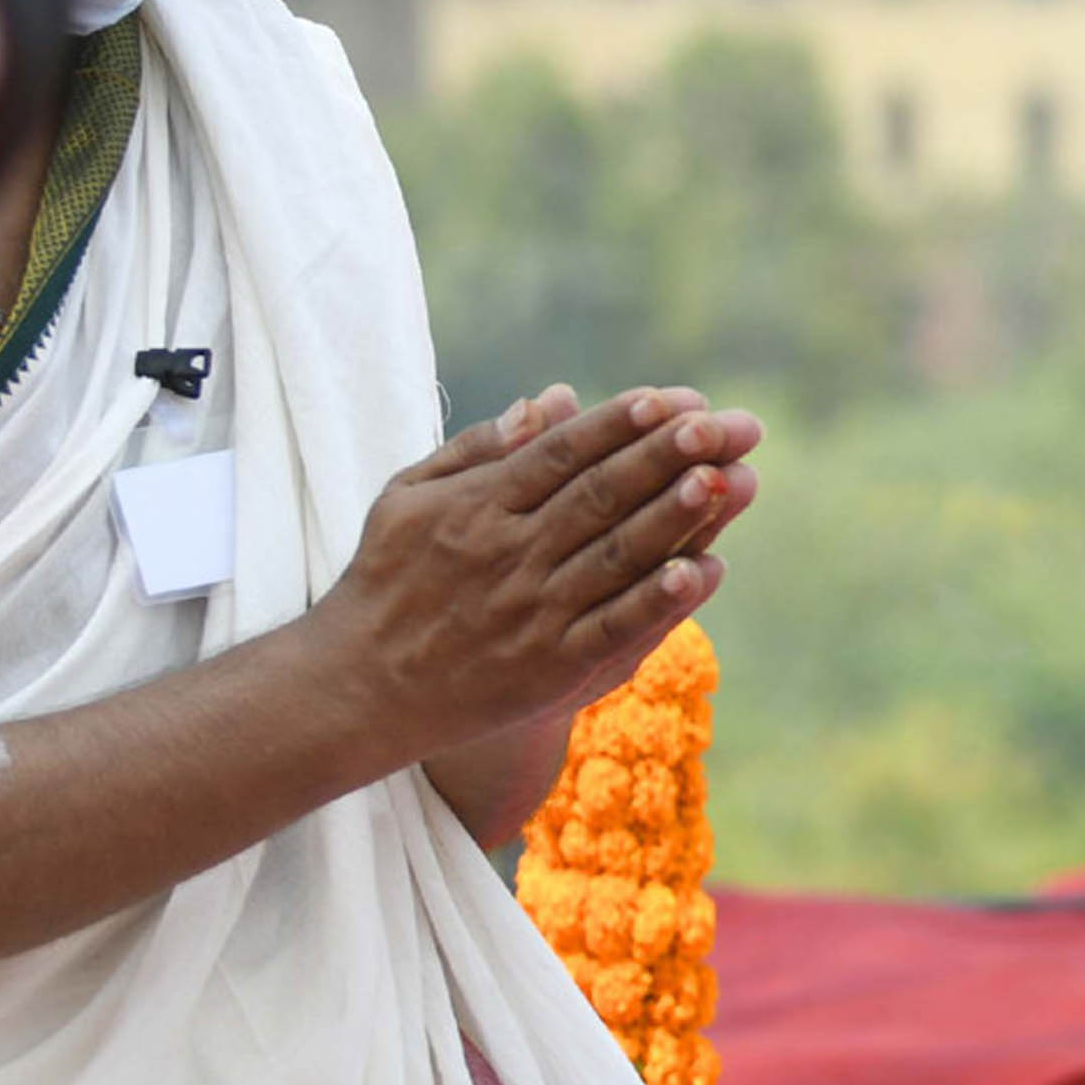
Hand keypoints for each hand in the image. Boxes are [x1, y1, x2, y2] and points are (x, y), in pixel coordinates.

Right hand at [305, 385, 762, 771]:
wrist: (358, 686)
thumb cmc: (390, 578)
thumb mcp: (410, 497)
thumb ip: (480, 448)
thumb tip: (551, 399)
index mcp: (478, 506)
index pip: (560, 455)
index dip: (615, 425)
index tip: (667, 397)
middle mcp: (510, 554)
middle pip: (600, 496)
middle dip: (664, 456)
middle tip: (722, 423)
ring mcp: (534, 611)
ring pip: (616, 556)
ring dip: (675, 517)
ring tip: (726, 478)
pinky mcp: (552, 665)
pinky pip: (615, 627)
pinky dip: (660, 601)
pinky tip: (705, 570)